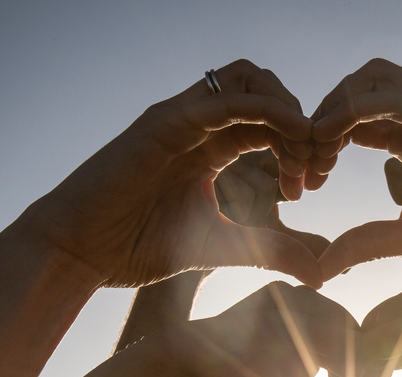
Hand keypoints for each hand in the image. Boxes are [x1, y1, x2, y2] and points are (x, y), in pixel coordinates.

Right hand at [15, 60, 324, 288]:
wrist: (79, 251)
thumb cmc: (137, 247)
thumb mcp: (224, 247)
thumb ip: (272, 252)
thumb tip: (322, 271)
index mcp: (212, 147)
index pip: (272, 123)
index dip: (303, 146)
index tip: (313, 185)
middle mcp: (199, 125)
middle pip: (268, 93)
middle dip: (304, 125)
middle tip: (316, 168)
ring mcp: (182, 118)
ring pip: (250, 79)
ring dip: (290, 108)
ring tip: (304, 151)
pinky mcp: (166, 121)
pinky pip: (225, 98)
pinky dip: (268, 108)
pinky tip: (290, 136)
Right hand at [24, 282, 368, 376]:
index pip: (327, 331)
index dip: (359, 349)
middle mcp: (241, 354)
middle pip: (314, 304)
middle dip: (351, 334)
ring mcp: (208, 345)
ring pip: (281, 301)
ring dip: (316, 333)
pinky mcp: (175, 346)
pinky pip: (231, 323)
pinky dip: (262, 342)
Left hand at [310, 59, 401, 278]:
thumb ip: (369, 243)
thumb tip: (322, 268)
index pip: (352, 119)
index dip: (320, 141)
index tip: (304, 182)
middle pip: (354, 88)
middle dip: (320, 117)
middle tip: (305, 162)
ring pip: (372, 76)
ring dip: (334, 104)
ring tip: (317, 146)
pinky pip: (397, 93)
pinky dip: (358, 105)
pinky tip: (336, 136)